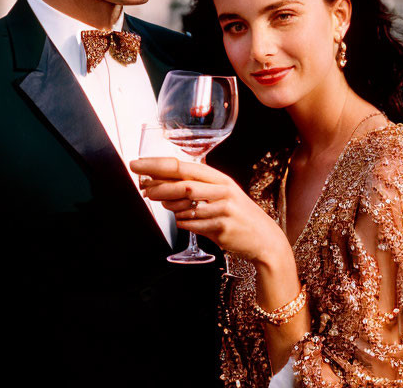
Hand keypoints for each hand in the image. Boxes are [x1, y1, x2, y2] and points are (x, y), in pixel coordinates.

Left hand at [130, 157, 290, 265]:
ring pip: (187, 205)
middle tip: (143, 187)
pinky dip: (183, 222)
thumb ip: (196, 188)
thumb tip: (160, 185)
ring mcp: (224, 208)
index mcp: (219, 178)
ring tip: (164, 205)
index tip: (138, 164)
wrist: (264, 239)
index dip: (157, 165)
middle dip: (158, 185)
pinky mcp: (223, 227)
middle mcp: (222, 190)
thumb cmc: (237, 215)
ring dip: (170, 206)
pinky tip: (182, 220)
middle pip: (183, 184)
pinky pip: (194, 224)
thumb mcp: (221, 194)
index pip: (182, 166)